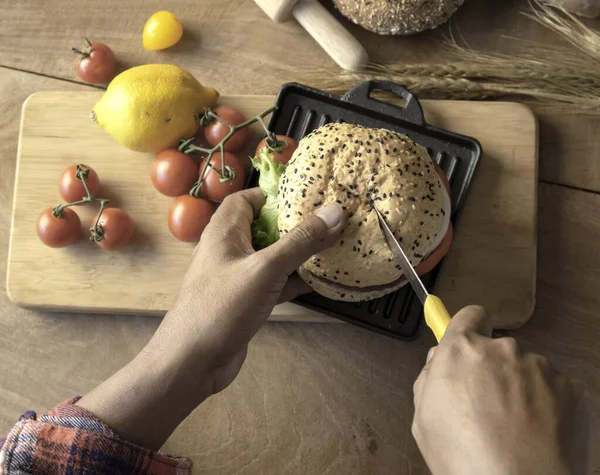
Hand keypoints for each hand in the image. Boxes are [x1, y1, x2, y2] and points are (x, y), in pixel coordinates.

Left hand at [152, 188, 344, 390]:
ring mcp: (237, 277)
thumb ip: (300, 241)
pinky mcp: (246, 301)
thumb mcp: (265, 268)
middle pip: (264, 228)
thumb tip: (334, 211)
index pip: (246, 199)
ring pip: (272, 257)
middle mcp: (229, 250)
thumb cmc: (222, 306)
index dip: (273, 194)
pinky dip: (294, 280)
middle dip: (294, 224)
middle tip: (328, 220)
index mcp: (225, 231)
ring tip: (333, 245)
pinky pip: (275, 282)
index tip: (306, 196)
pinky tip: (322, 280)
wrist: (193, 361)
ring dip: (298, 254)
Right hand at [412, 306, 593, 474]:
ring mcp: (542, 368)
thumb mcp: (423, 419)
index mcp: (462, 350)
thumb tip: (440, 362)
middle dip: (494, 371)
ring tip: (517, 431)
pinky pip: (556, 391)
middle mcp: (503, 350)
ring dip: (522, 391)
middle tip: (489, 410)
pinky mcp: (574, 389)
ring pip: (528, 371)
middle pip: (498, 350)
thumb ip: (430, 379)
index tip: (469, 347)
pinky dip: (550, 409)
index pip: (470, 316)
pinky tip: (540, 437)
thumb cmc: (464, 457)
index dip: (469, 330)